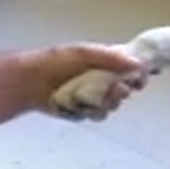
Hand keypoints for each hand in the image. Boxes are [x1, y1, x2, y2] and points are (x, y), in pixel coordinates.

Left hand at [20, 43, 147, 120]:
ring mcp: (94, 96)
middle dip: (121, 92)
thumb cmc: (55, 62)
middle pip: (125, 89)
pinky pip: (98, 115)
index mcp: (105, 60)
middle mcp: (102, 78)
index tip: (139, 80)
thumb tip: (138, 63)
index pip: (132, 68)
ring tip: (91, 98)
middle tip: (112, 90)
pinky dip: (92, 112)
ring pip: (113, 105)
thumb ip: (112, 58)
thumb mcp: (85, 53)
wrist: (30, 82)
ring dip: (106, 103)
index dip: (138, 75)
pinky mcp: (85, 111)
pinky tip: (80, 107)